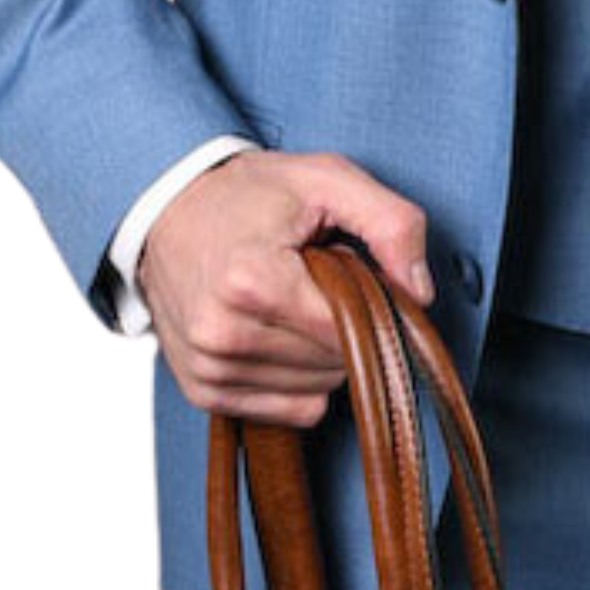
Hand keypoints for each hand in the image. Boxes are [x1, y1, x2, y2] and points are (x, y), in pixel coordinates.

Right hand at [139, 148, 433, 427]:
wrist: (169, 207)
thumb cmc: (250, 193)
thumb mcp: (329, 179)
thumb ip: (391, 223)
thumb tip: (420, 293)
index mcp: (251, 281)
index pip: (349, 330)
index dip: (369, 302)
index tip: (353, 268)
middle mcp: (223, 333)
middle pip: (335, 363)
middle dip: (343, 321)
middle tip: (317, 275)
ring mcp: (209, 367)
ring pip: (317, 390)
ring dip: (321, 349)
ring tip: (293, 296)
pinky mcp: (204, 390)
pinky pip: (290, 410)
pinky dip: (299, 376)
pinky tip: (280, 329)